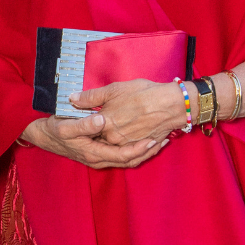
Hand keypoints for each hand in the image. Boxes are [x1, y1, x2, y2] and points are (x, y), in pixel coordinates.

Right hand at [20, 112, 165, 169]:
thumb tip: (101, 120)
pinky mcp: (98, 152)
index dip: (140, 149)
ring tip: (159, 140)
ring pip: (126, 159)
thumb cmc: (53, 128)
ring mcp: (98, 158)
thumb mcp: (65, 125)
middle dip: (147, 151)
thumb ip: (84, 123)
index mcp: (93, 152)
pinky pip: (120, 155)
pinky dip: (133, 149)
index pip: (123, 155)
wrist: (41, 135)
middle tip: (164, 139)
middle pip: (129, 160)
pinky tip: (141, 139)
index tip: (153, 139)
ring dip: (143, 151)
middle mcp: (98, 159)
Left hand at [69, 78, 187, 145]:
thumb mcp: (113, 90)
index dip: (83, 125)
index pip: (86, 130)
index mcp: (105, 124)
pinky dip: (126, 148)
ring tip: (111, 132)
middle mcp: (114, 139)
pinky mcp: (140, 148)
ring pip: (113, 148)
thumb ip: (90, 97)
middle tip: (96, 127)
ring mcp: (128, 145)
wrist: (172, 104)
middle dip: (96, 135)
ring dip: (110, 143)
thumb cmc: (143, 94)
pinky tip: (126, 138)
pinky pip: (129, 154)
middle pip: (99, 140)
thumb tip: (72, 99)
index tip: (79, 120)